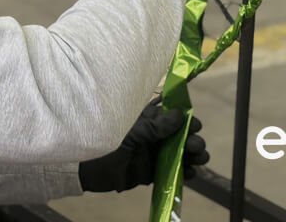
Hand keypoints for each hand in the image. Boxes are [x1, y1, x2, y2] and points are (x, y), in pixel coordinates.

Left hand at [78, 100, 209, 192]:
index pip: (172, 114)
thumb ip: (153, 126)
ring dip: (194, 154)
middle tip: (194, 145)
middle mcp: (154, 134)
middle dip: (193, 138)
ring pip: (182, 152)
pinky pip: (175, 170)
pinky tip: (191, 172)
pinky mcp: (154, 172)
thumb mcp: (129, 132)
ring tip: (198, 158)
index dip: (185, 117)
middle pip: (182, 134)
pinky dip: (186, 172)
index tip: (193, 123)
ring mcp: (155, 153)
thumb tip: (178, 114)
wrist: (88, 169)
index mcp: (147, 119)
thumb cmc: (104, 142)